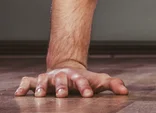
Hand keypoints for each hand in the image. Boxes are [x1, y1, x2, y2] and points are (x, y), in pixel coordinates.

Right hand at [14, 68, 128, 97]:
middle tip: (63, 95)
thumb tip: (126, 92)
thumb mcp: (99, 81)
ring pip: (43, 80)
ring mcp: (48, 78)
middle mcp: (62, 76)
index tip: (88, 95)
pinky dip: (23, 86)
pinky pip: (27, 82)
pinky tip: (19, 94)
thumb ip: (112, 84)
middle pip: (62, 80)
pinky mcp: (36, 81)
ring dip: (42, 87)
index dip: (85, 87)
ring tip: (41, 95)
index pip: (82, 81)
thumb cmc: (85, 80)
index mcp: (77, 76)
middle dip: (62, 87)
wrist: (67, 69)